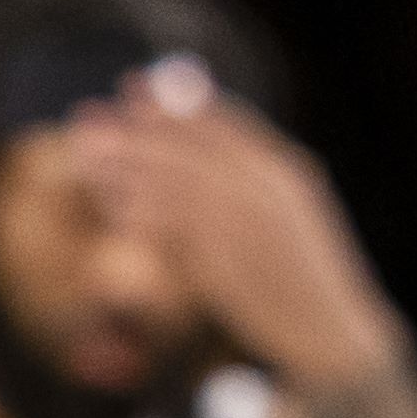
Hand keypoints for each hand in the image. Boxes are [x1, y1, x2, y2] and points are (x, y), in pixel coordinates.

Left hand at [70, 65, 406, 388]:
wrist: (331, 332)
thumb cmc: (304, 281)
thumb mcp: (288, 220)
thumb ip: (249, 187)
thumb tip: (198, 166)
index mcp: (284, 172)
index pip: (222, 122)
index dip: (172, 102)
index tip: (132, 85)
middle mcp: (267, 188)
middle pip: (190, 146)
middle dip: (134, 128)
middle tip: (87, 115)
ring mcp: (249, 222)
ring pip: (175, 181)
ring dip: (126, 165)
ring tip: (85, 155)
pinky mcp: (229, 260)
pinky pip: (175, 227)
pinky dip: (144, 212)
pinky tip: (116, 208)